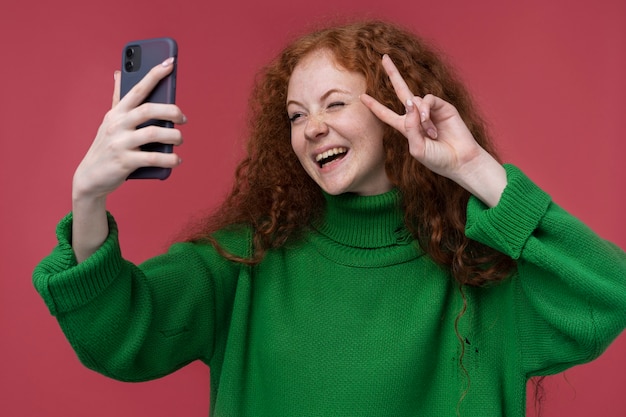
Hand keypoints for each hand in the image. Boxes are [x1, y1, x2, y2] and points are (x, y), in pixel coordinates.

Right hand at [73, 57, 186, 201]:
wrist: (90, 178)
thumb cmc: (106, 147)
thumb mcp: (110, 121)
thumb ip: (118, 99)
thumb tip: (118, 73)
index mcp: (117, 113)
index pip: (137, 88)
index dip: (154, 74)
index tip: (171, 62)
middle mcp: (117, 125)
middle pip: (148, 110)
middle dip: (172, 111)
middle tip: (183, 119)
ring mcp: (120, 143)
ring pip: (153, 133)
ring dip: (173, 136)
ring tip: (180, 140)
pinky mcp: (124, 162)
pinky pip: (153, 158)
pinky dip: (169, 159)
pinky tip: (176, 160)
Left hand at [360, 55, 505, 206]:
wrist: (460, 160)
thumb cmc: (437, 159)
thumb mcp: (417, 148)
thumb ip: (410, 128)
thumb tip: (410, 104)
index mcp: (406, 127)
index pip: (386, 114)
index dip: (374, 106)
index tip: (362, 97)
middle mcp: (416, 115)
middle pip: (401, 90)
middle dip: (392, 73)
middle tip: (384, 57)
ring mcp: (429, 109)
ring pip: (415, 101)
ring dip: (420, 118)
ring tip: (431, 134)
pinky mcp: (442, 106)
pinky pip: (427, 100)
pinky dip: (425, 110)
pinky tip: (430, 123)